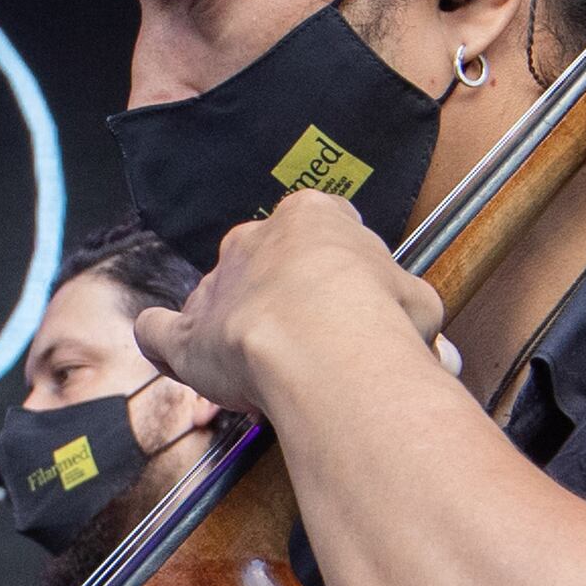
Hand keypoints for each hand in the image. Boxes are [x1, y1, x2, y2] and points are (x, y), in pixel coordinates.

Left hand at [134, 188, 446, 419]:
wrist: (326, 345)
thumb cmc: (380, 316)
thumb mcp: (417, 303)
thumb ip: (406, 311)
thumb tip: (427, 347)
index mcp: (312, 217)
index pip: (320, 229)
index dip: (334, 269)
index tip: (347, 300)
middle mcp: (255, 239)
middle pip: (262, 262)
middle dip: (281, 297)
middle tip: (310, 341)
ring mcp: (216, 285)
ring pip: (217, 298)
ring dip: (234, 327)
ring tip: (262, 368)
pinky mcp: (187, 332)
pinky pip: (158, 332)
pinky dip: (163, 343)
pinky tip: (173, 354)